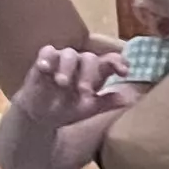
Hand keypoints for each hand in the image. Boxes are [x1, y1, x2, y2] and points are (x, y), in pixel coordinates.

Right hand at [0, 42, 129, 168]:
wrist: (41, 116)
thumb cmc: (66, 110)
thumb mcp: (87, 109)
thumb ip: (106, 103)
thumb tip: (128, 99)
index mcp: (95, 73)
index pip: (110, 61)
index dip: (119, 63)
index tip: (124, 72)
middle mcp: (80, 63)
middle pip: (90, 58)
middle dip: (88, 74)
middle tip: (84, 90)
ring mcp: (62, 60)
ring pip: (69, 53)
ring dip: (67, 68)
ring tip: (62, 84)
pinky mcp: (44, 60)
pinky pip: (47, 52)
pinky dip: (46, 59)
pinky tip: (44, 68)